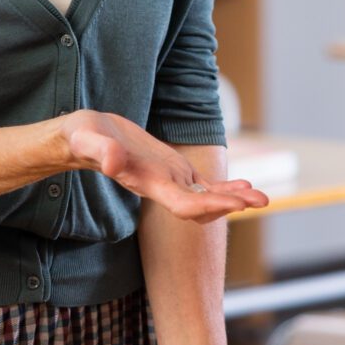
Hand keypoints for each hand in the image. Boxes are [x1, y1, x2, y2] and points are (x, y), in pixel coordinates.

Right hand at [64, 111, 267, 221]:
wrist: (81, 139)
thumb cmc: (83, 138)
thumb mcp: (88, 139)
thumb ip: (101, 151)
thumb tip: (113, 163)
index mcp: (147, 183)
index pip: (184, 205)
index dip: (210, 205)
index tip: (237, 204)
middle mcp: (161, 187)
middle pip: (201, 205)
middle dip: (231, 204)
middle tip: (263, 201)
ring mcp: (168, 180)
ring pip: (206, 196)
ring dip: (234, 198)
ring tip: (262, 197)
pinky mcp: (170, 170)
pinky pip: (202, 185)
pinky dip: (224, 187)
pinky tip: (244, 185)